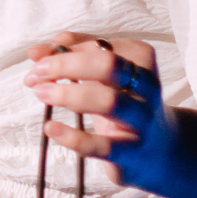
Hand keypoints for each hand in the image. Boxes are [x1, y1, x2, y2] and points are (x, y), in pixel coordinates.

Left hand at [23, 32, 178, 189]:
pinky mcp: (131, 153)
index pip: (99, 44)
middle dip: (66, 65)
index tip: (37, 57)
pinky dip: (72, 137)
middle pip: (108, 65)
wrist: (161, 150)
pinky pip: (101, 145)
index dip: (63, 48)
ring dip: (68, 94)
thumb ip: (72, 57)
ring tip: (41, 93)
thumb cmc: (124, 102)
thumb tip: (35, 52)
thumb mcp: (104, 76)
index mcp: (140, 59)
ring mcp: (142, 121)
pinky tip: (51, 127)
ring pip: (109, 102)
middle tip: (37, 72)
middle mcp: (146, 87)